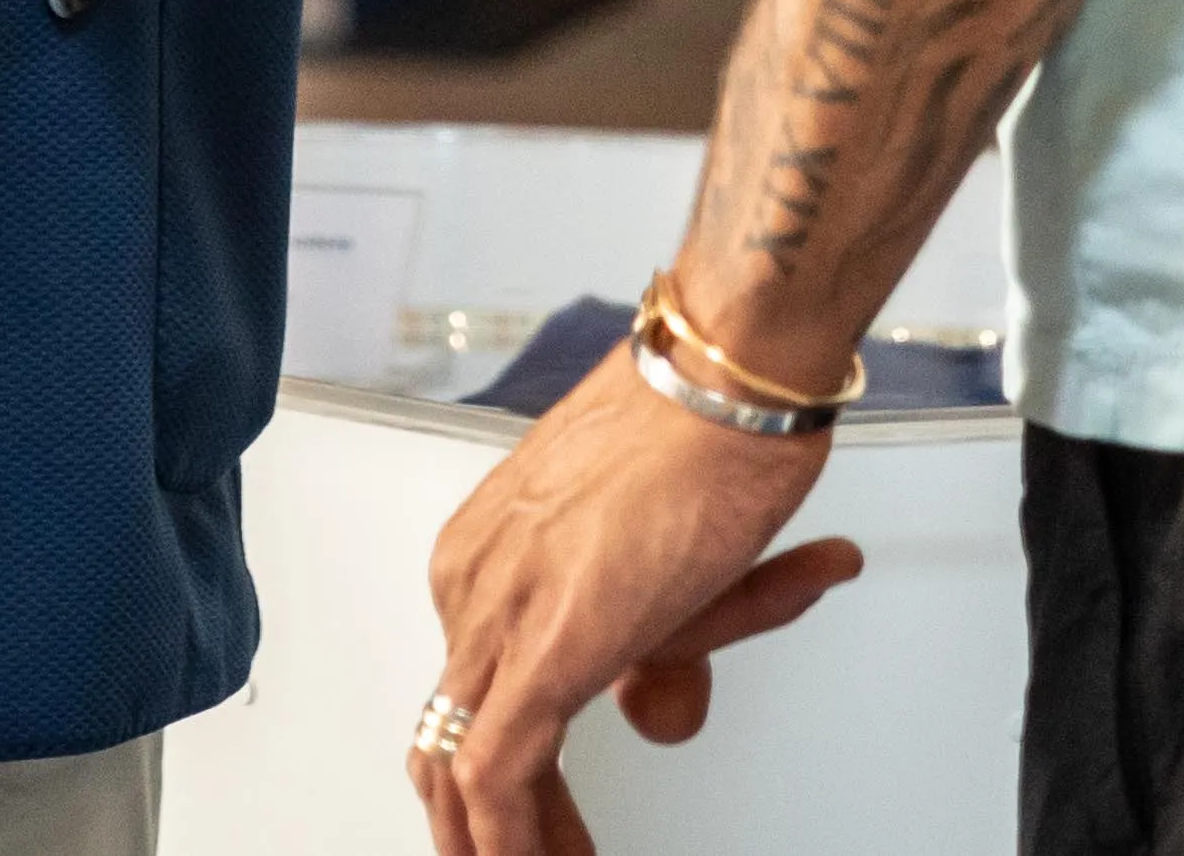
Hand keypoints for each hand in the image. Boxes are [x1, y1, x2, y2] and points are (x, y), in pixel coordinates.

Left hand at [414, 345, 867, 855]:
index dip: (512, 771)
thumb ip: (667, 651)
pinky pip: (498, 774)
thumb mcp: (689, 575)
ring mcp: (499, 608)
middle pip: (455, 734)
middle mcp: (477, 576)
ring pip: (462, 764)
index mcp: (494, 551)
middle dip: (490, 822)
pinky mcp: (540, 646)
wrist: (728, 374)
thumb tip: (657, 711)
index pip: (478, 687)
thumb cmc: (712, 430)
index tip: (548, 818)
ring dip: (499, 841)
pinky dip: (512, 842)